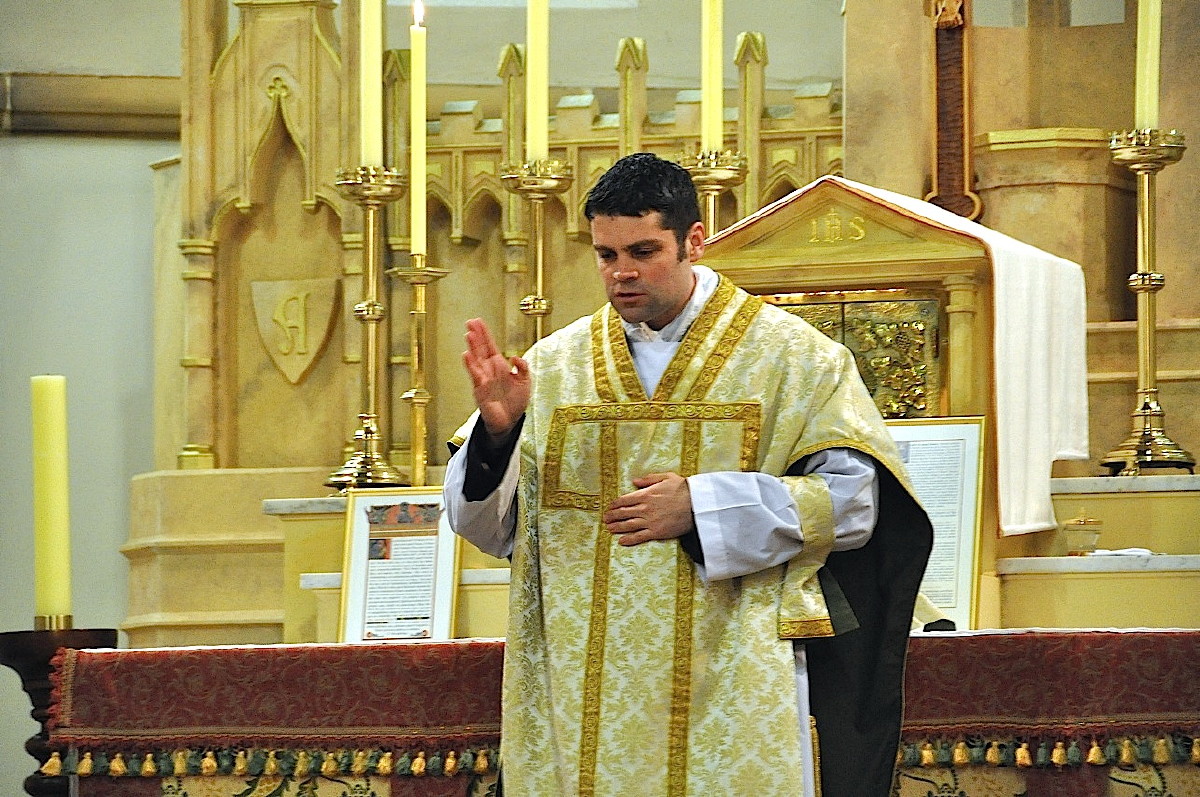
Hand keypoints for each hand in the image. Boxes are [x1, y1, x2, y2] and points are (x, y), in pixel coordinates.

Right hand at [462, 318, 530, 439]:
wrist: (510, 422)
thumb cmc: (514, 402)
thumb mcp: (525, 382)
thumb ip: (523, 367)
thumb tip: (515, 357)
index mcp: (500, 366)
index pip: (490, 346)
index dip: (485, 334)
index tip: (479, 322)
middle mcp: (489, 370)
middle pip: (481, 349)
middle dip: (476, 335)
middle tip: (470, 322)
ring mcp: (483, 379)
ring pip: (476, 359)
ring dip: (473, 347)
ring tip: (469, 334)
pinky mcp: (480, 390)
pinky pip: (475, 375)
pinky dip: (471, 365)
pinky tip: (467, 355)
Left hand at [602, 472, 694, 546]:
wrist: (696, 505)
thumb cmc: (684, 489)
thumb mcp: (666, 477)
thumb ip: (649, 479)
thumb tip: (634, 481)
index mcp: (646, 494)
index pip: (624, 500)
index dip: (615, 504)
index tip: (609, 506)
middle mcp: (645, 509)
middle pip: (623, 513)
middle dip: (612, 516)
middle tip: (605, 518)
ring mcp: (650, 521)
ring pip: (628, 525)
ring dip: (617, 527)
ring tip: (609, 528)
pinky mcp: (656, 532)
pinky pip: (639, 537)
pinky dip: (629, 539)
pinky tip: (621, 541)